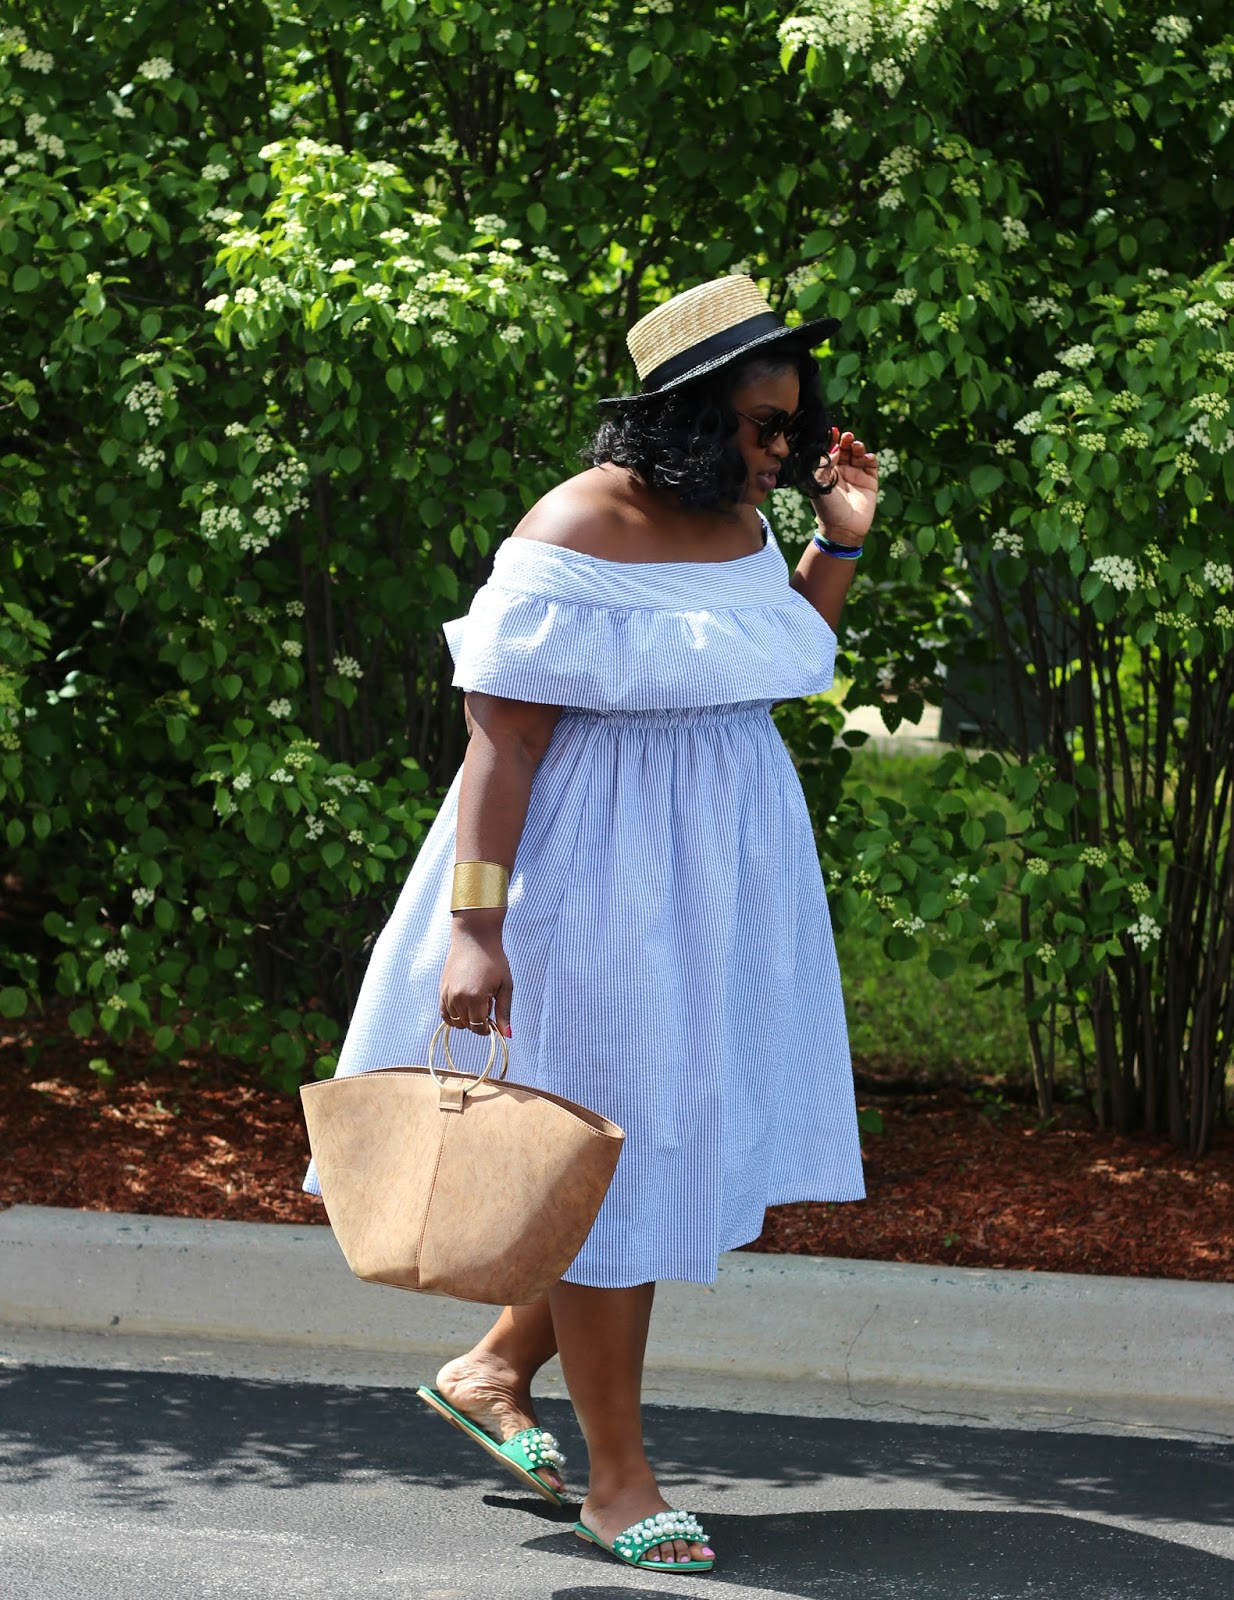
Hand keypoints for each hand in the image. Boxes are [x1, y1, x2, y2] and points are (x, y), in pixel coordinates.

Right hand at [440, 913, 512, 1036]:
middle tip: (487, 1007)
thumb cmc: (494, 960)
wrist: (474, 938)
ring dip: (466, 1019)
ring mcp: (447, 993)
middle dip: (478, 1022)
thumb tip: (507, 1034)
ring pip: (455, 1021)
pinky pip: (444, 1012)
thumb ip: (504, 1011)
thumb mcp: (505, 986)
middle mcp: (458, 998)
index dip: (487, 1028)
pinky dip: (453, 1015)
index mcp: (476, 998)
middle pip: (467, 1025)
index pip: (479, 1027)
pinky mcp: (441, 989)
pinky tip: (464, 1007)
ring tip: (476, 1003)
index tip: (493, 1021)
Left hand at [815, 427, 878, 544]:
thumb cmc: (827, 508)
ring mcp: (857, 476)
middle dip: (846, 441)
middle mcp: (842, 472)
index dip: (832, 440)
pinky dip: (870, 458)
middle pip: (845, 450)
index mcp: (828, 472)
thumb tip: (833, 449)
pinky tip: (866, 457)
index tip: (833, 430)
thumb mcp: (820, 484)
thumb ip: (824, 464)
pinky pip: (871, 466)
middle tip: (847, 435)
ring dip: (857, 447)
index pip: (831, 451)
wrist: (842, 529)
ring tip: (855, 445)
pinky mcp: (870, 483)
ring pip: (858, 455)